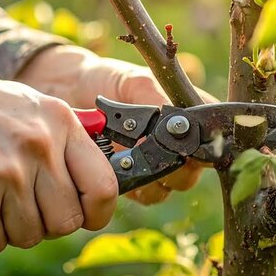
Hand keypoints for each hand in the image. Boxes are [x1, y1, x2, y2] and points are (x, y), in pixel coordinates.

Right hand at [0, 63, 116, 252]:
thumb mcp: (34, 109)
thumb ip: (68, 143)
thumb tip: (100, 187)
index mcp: (62, 124)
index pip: (104, 188)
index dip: (97, 212)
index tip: (83, 215)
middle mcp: (40, 147)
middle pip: (66, 222)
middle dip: (46, 224)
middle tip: (23, 207)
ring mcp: (8, 173)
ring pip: (30, 237)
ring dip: (10, 228)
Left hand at [16, 45, 217, 204]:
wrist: (66, 91)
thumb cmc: (104, 80)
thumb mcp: (133, 82)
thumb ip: (155, 99)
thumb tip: (173, 120)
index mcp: (184, 115)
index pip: (209, 139)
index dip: (203, 148)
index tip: (184, 147)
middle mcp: (173, 143)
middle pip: (192, 171)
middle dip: (174, 168)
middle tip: (148, 153)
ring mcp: (152, 164)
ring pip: (168, 188)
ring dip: (151, 180)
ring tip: (126, 158)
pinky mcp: (131, 180)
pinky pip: (143, 195)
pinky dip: (133, 187)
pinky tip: (115, 169)